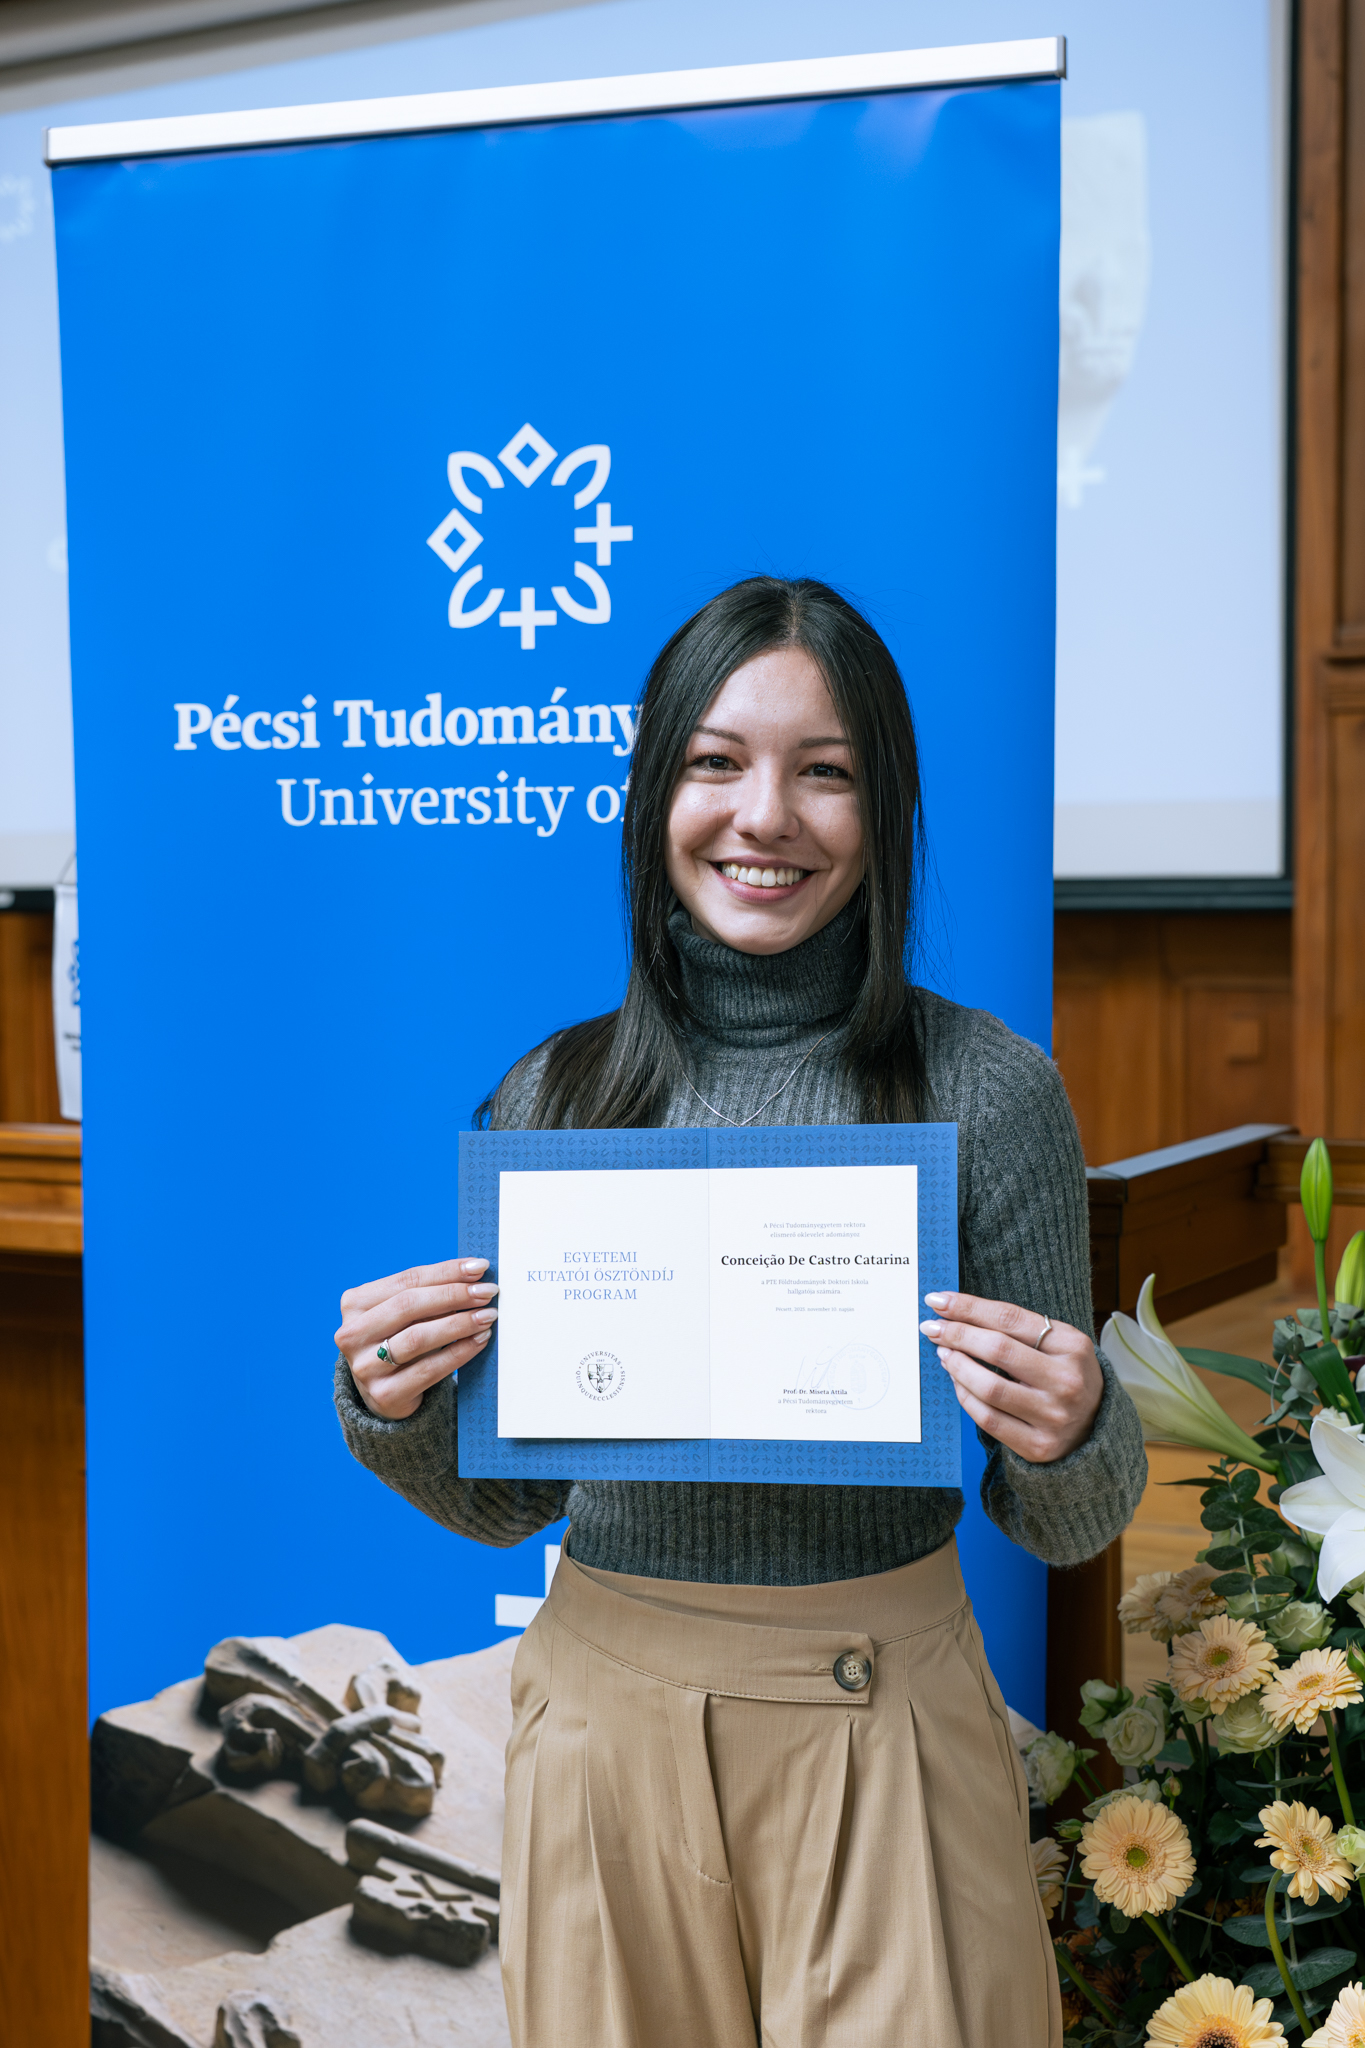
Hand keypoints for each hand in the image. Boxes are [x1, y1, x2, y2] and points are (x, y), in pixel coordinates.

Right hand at [337, 1257, 498, 1419]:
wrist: (385, 1393)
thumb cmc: (400, 1340)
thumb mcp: (405, 1315)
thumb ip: (429, 1293)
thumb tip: (474, 1273)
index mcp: (355, 1304)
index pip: (406, 1280)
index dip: (445, 1272)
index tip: (479, 1266)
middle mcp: (352, 1334)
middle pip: (409, 1305)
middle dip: (454, 1295)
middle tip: (488, 1291)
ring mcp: (365, 1367)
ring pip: (418, 1337)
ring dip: (459, 1323)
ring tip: (488, 1316)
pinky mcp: (384, 1394)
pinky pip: (429, 1369)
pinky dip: (459, 1352)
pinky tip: (479, 1340)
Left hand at [919, 1291, 1102, 1463]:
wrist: (1096, 1429)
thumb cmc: (1064, 1376)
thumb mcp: (1057, 1344)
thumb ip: (1017, 1328)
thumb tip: (957, 1312)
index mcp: (1073, 1346)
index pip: (1010, 1319)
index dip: (969, 1307)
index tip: (939, 1301)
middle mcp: (1066, 1381)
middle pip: (997, 1350)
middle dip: (956, 1334)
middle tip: (932, 1327)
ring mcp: (1053, 1416)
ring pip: (988, 1387)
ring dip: (957, 1366)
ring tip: (944, 1354)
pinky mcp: (1037, 1445)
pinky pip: (987, 1418)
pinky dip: (965, 1396)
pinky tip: (958, 1382)